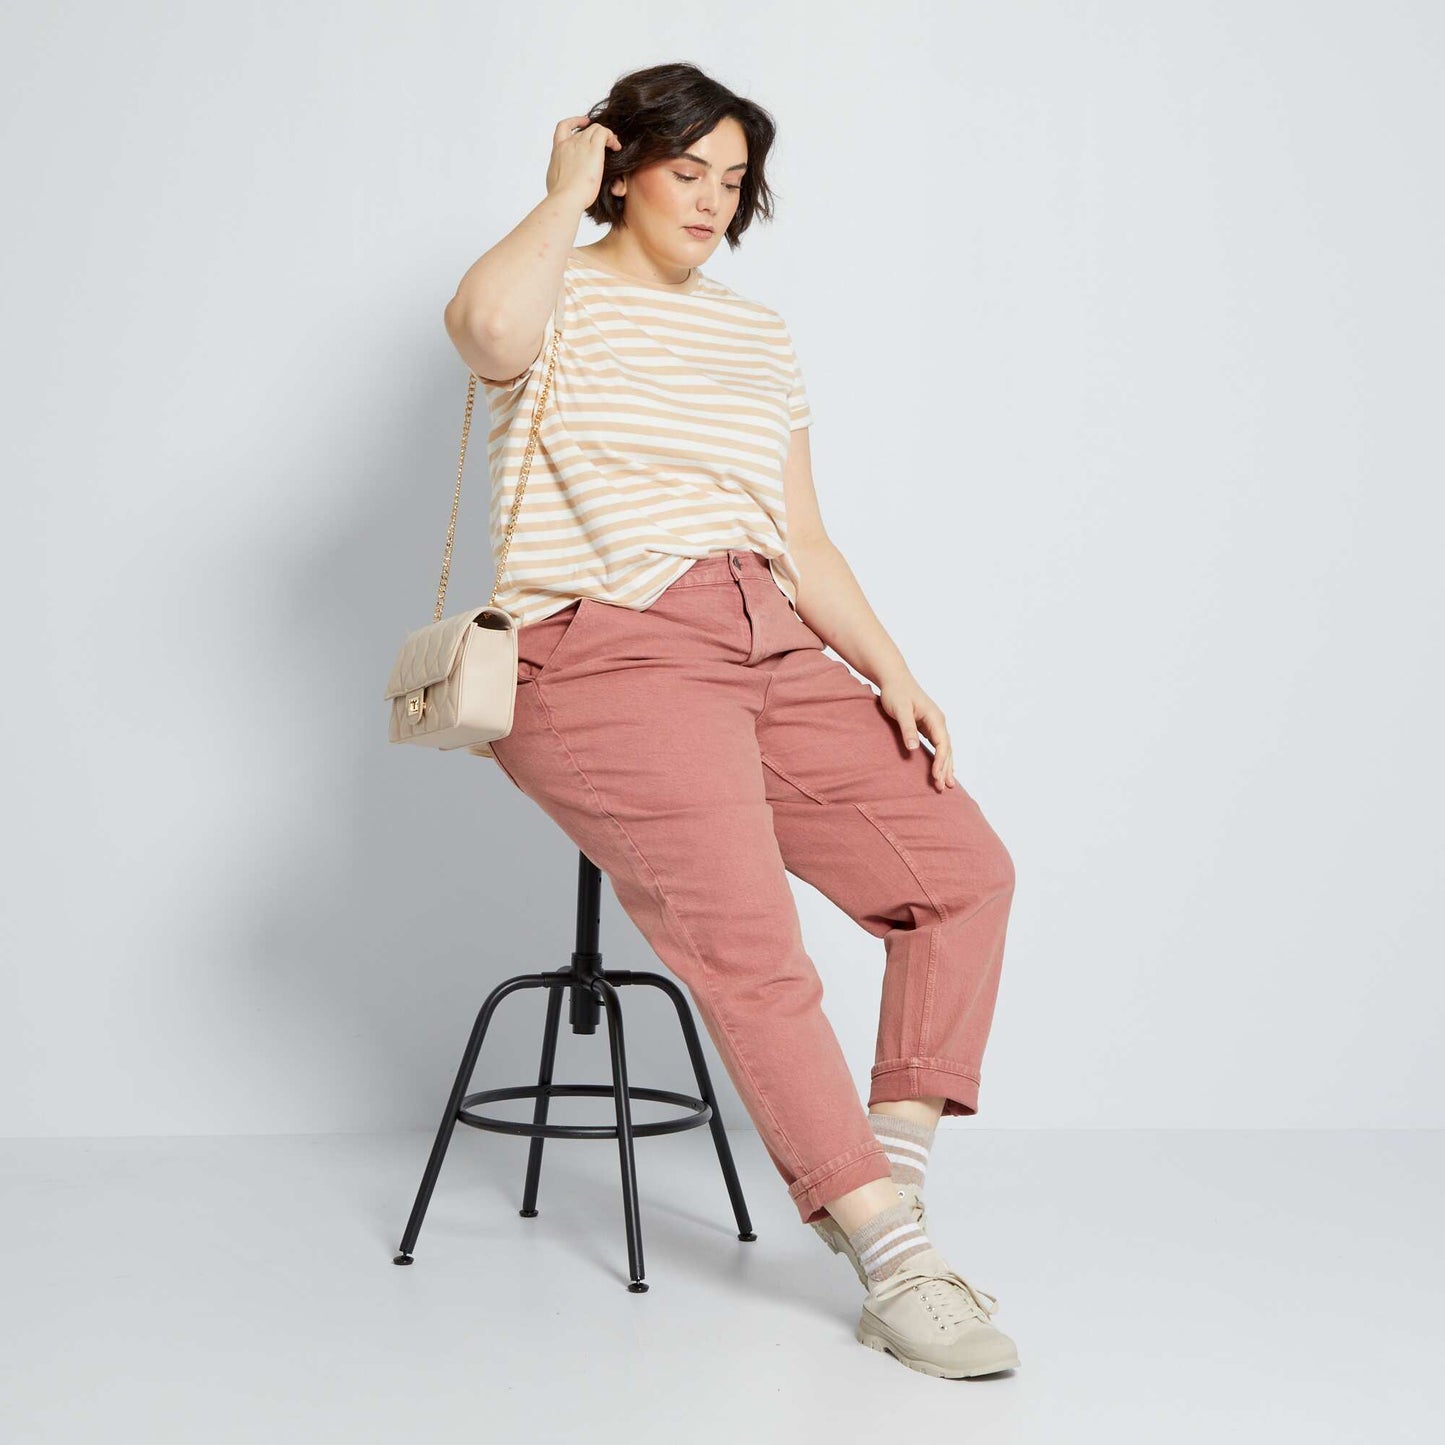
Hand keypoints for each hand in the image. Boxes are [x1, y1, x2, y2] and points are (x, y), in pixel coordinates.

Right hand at [546, 115, 621, 208]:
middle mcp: (568, 144)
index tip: (584, 123)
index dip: (575, 122)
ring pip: (595, 128)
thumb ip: (560, 174)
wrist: (566, 198)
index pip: (563, 128)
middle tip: (606, 143)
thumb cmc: (561, 196)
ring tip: (614, 146)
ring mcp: (581, 145)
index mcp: (558, 151)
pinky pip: (604, 133)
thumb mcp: (555, 181)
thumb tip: (564, 178)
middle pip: (584, 130)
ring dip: (606, 135)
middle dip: (596, 134)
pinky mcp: (594, 150)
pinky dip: (611, 137)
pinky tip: (616, 147)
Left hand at [877, 673, 955, 791]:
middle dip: (946, 769)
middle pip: (947, 749)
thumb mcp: (900, 710)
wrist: (893, 678)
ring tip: (947, 785)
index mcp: (935, 717)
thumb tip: (913, 748)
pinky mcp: (927, 726)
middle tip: (943, 787)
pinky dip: (941, 759)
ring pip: (945, 749)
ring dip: (946, 766)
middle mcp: (938, 721)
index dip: (941, 762)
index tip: (936, 776)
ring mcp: (934, 724)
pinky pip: (938, 746)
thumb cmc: (895, 692)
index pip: (942, 744)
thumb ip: (907, 728)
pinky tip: (940, 769)